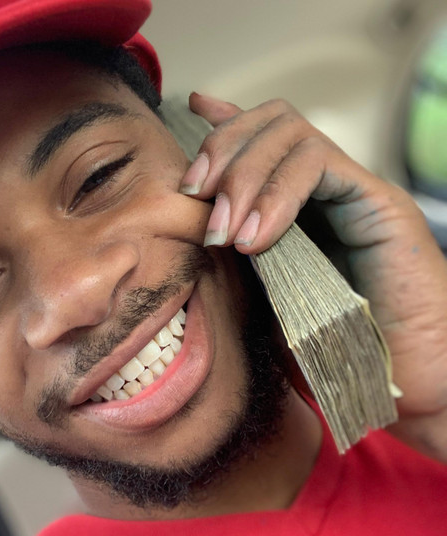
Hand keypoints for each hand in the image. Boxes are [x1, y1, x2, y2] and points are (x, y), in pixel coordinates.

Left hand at [181, 93, 446, 459]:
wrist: (388, 378)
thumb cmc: (321, 345)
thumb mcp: (258, 290)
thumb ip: (234, 248)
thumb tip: (198, 222)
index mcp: (296, 201)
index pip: (262, 135)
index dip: (225, 124)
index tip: (188, 116)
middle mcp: (325, 186)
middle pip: (271, 121)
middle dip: (223, 151)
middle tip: (195, 196)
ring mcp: (353, 190)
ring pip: (293, 134)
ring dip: (244, 177)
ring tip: (226, 234)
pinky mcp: (379, 202)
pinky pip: (321, 165)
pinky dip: (278, 195)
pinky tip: (256, 238)